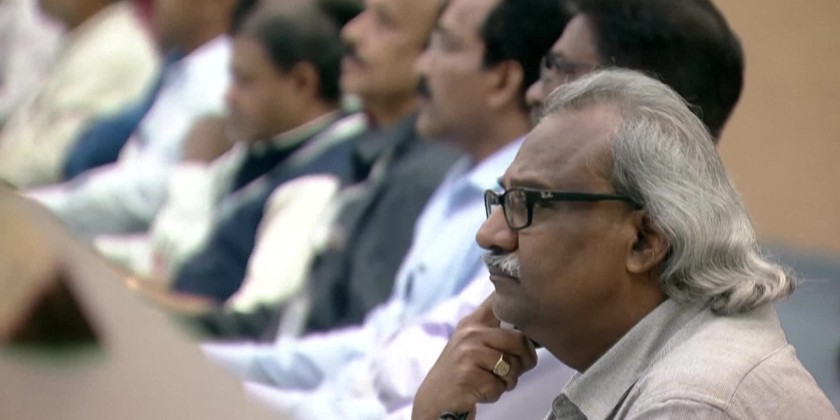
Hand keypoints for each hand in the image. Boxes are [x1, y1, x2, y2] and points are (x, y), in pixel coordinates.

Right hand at [412, 293, 537, 419]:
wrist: (435, 400)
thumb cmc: (462, 373)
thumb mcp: (473, 344)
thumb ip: (497, 333)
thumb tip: (532, 330)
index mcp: (473, 322)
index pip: (500, 301)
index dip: (520, 309)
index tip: (524, 321)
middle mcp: (470, 333)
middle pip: (519, 339)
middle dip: (524, 360)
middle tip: (512, 369)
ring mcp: (468, 353)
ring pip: (513, 364)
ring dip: (508, 380)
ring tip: (491, 380)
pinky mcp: (469, 375)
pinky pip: (501, 385)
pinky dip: (495, 393)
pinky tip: (480, 390)